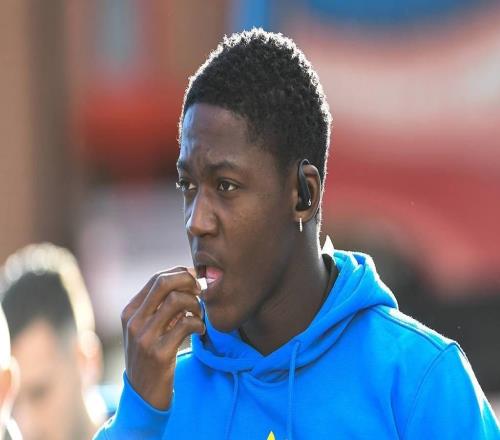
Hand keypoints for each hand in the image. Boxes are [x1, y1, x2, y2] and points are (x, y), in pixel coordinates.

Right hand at [121, 267, 204, 409]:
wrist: (143, 396)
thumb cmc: (151, 357)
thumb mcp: (147, 329)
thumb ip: (160, 308)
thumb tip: (187, 280)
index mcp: (130, 312)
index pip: (156, 279)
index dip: (180, 274)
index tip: (195, 281)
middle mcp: (134, 321)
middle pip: (164, 283)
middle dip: (188, 282)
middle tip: (200, 292)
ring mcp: (145, 337)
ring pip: (176, 300)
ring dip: (195, 305)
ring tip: (199, 316)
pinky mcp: (159, 353)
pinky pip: (186, 324)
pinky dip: (199, 324)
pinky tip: (200, 330)